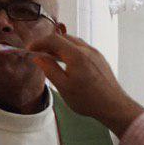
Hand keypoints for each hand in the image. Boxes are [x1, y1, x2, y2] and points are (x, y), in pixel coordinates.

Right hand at [28, 33, 143, 136]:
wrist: (113, 106)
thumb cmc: (88, 99)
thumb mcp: (63, 86)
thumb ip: (49, 69)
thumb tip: (38, 57)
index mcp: (76, 54)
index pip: (53, 39)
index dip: (39, 43)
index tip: (30, 49)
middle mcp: (87, 49)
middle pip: (64, 38)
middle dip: (49, 43)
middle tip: (39, 53)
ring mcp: (95, 53)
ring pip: (74, 42)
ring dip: (60, 47)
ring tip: (51, 58)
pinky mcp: (100, 59)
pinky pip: (82, 49)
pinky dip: (70, 51)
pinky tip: (67, 63)